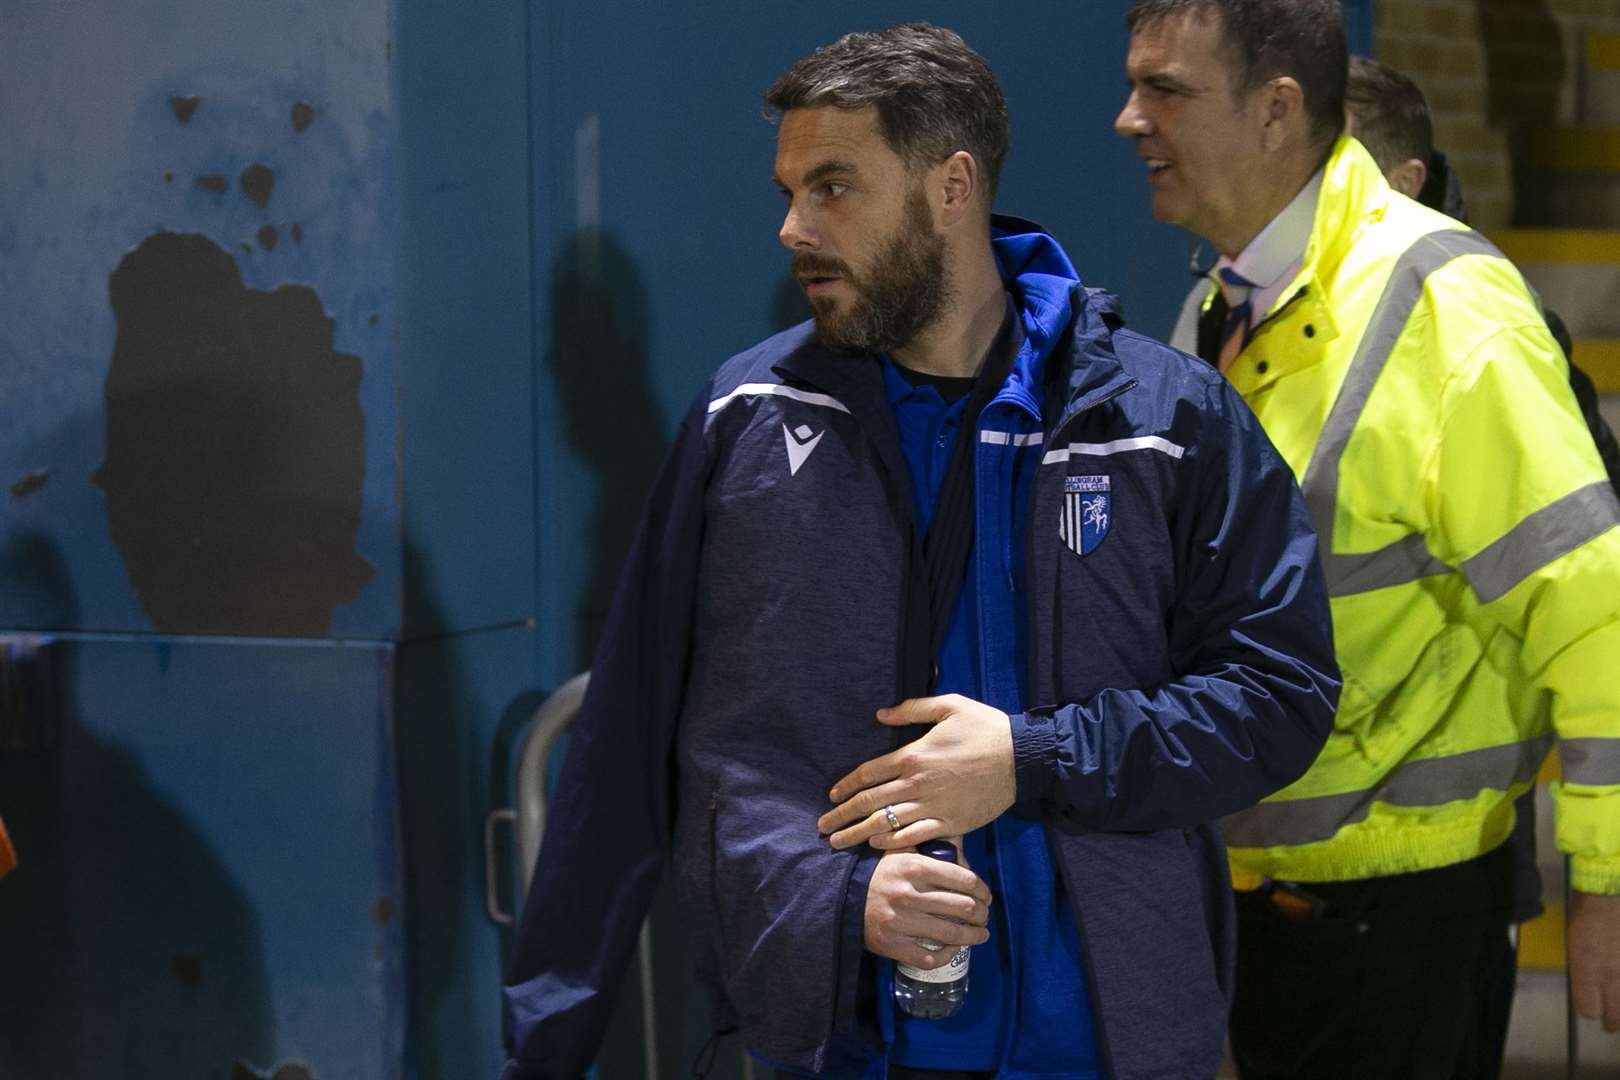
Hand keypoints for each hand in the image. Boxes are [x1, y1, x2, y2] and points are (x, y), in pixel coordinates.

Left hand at [817, 694, 1015, 850]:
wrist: (1022, 758)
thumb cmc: (985, 728)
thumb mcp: (949, 706)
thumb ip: (911, 709)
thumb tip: (880, 715)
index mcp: (913, 755)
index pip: (868, 773)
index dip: (846, 786)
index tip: (832, 797)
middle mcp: (916, 783)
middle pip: (869, 802)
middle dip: (842, 817)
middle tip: (822, 828)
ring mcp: (932, 806)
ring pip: (885, 823)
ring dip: (858, 834)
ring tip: (839, 844)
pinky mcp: (950, 823)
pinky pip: (914, 837)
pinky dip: (892, 843)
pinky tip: (877, 846)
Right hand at [863, 848, 991, 968]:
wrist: (841, 897)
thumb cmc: (878, 872)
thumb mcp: (901, 851)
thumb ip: (931, 845)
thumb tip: (963, 848)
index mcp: (914, 867)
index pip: (965, 880)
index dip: (983, 890)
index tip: (986, 896)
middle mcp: (909, 895)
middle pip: (963, 908)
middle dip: (981, 914)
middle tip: (984, 916)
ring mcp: (901, 922)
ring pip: (951, 934)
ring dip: (973, 936)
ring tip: (980, 934)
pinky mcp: (892, 945)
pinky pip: (929, 957)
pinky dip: (948, 955)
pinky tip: (954, 949)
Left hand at [1569, 890, 1619, 1032]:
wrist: (1613, 896)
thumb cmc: (1589, 915)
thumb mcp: (1575, 945)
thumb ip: (1583, 971)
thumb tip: (1588, 988)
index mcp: (1586, 970)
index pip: (1587, 1009)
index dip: (1589, 1010)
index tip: (1592, 1008)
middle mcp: (1611, 977)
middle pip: (1614, 1016)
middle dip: (1612, 1022)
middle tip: (1611, 1024)